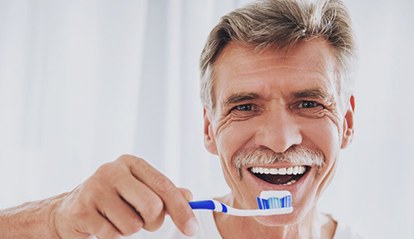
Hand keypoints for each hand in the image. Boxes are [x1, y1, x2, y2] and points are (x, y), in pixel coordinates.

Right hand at [51, 155, 197, 238]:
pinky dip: (113, 235)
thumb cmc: (112, 199)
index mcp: (131, 163)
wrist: (70, 210)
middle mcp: (112, 170)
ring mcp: (94, 189)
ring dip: (130, 229)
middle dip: (153, 221)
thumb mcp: (139, 190)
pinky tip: (103, 224)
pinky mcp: (82, 210)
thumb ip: (163, 192)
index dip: (182, 210)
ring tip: (117, 219)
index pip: (164, 186)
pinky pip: (113, 234)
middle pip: (152, 206)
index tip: (192, 228)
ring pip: (133, 225)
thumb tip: (189, 197)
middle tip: (143, 222)